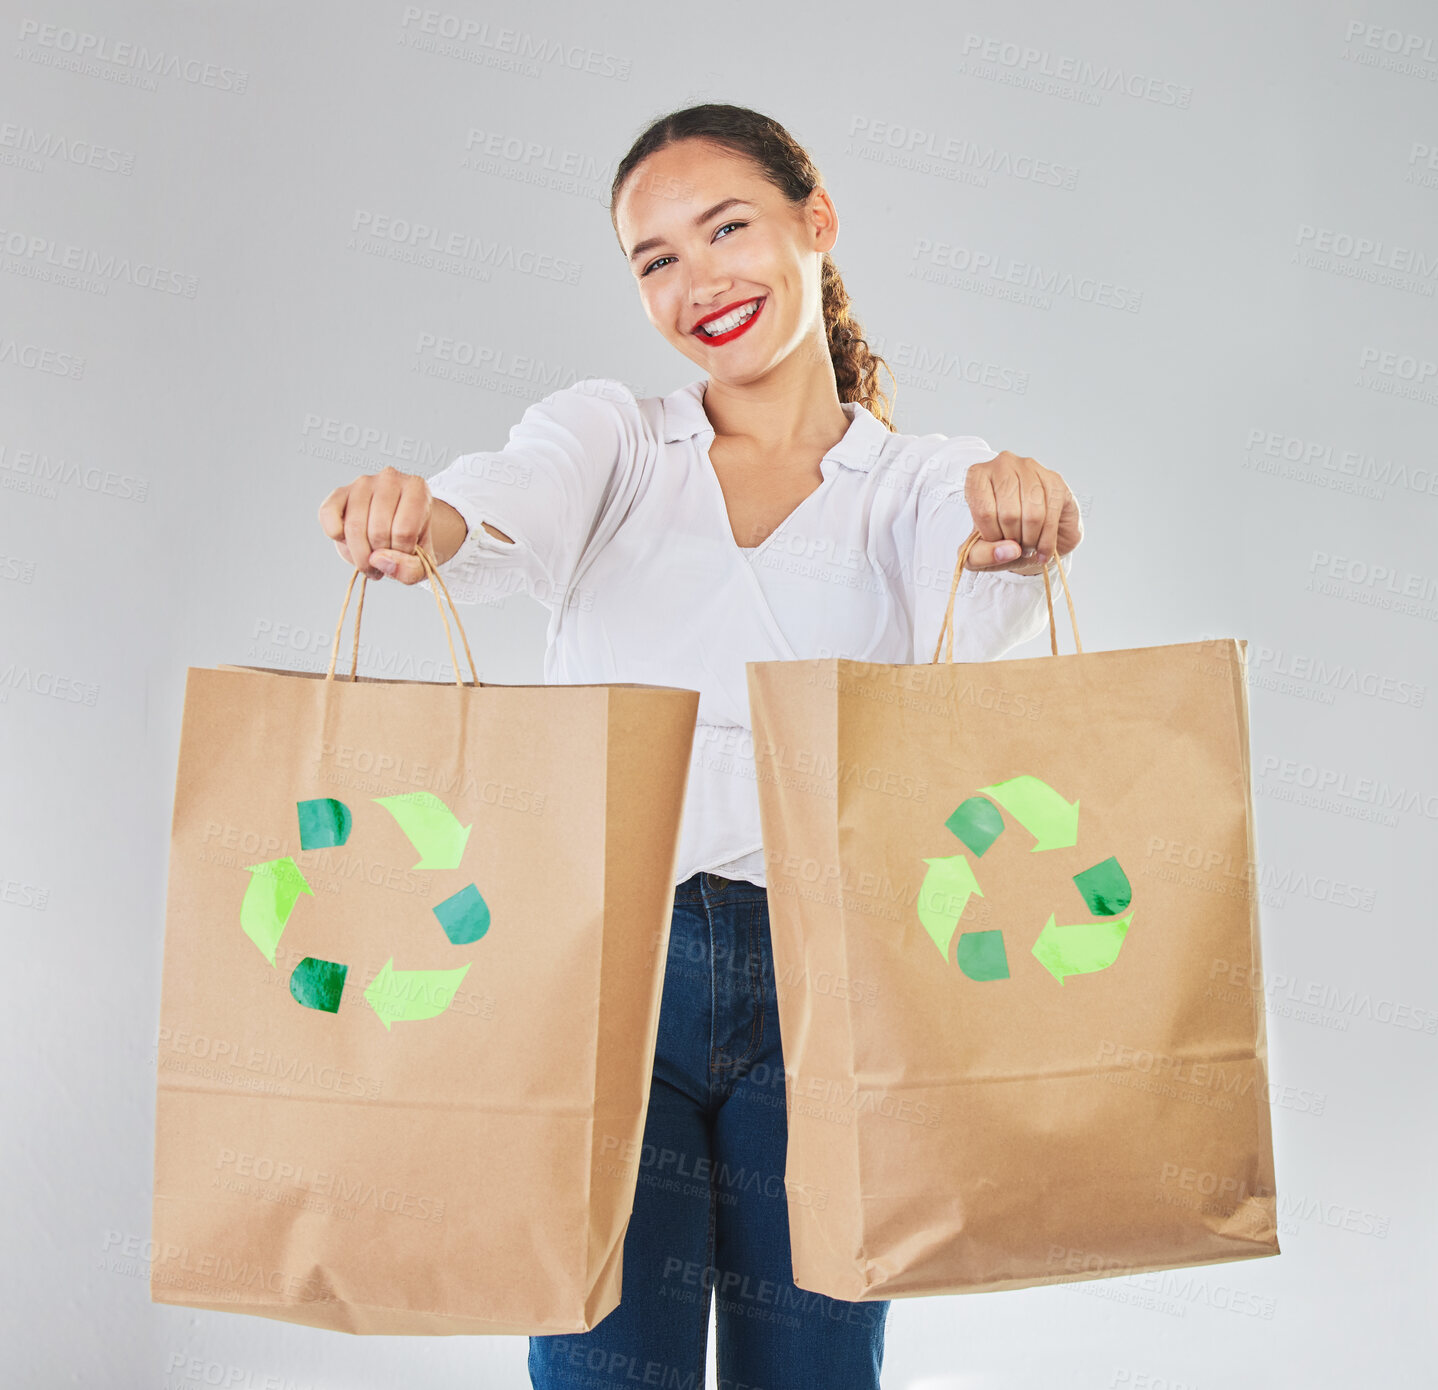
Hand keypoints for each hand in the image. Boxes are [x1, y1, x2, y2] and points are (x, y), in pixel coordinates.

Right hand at [317, 465, 435, 583]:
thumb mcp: (423, 560)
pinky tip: (347, 541)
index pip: (404, 531)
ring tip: (369, 561)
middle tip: (384, 563)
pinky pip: (328, 515)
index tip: (403, 555)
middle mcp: (389, 478)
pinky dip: (336, 535)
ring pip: (354, 528)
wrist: (397, 528)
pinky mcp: (339, 492)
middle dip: (379, 558)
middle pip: (378, 531)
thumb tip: (378, 560)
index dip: (401, 553)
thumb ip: (411, 569)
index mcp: (417, 489)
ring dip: (360, 555)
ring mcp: (362, 483)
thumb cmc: (411, 540)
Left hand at [963, 450, 1082, 574]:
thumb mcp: (978, 553)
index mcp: (977, 476)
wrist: (1032, 536)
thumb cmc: (1000, 538)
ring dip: (1031, 540)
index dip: (992, 536)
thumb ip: (981, 555)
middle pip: (1009, 514)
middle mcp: (1003, 464)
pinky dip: (1046, 541)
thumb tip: (1010, 550)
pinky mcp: (1056, 480)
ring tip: (1028, 546)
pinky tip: (1043, 550)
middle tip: (1015, 545)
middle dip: (1013, 539)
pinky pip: (1052, 517)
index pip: (983, 512)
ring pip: (1033, 515)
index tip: (996, 542)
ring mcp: (1031, 468)